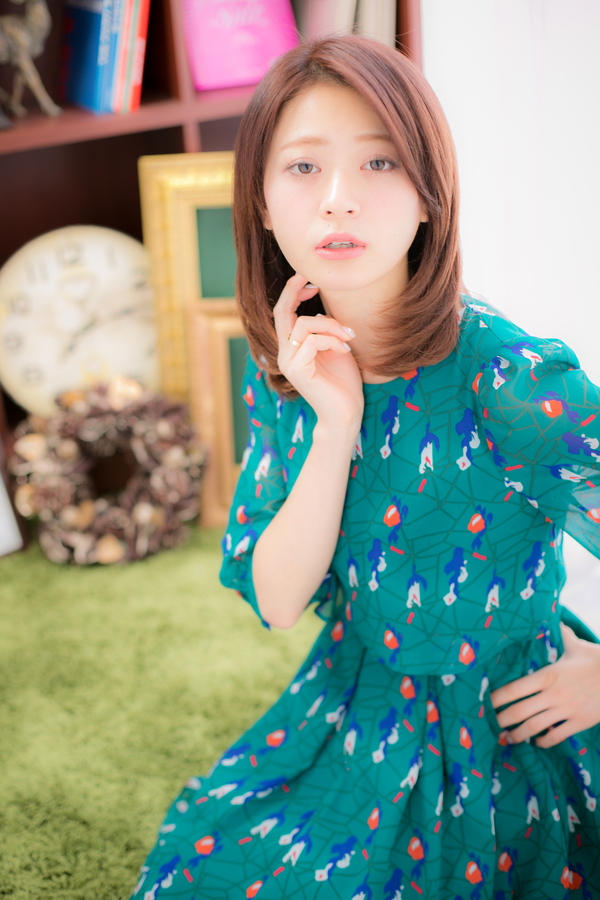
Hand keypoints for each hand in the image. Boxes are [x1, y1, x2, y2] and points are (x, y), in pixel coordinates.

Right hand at [273, 272, 363, 431]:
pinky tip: (345, 350)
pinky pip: (312, 341)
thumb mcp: (335, 348)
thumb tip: (321, 309)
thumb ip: (325, 331)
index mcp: (291, 347)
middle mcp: (284, 353)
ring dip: (331, 325)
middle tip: (313, 277)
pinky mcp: (297, 371)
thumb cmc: (344, 383)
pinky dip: (332, 340)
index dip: (292, 291)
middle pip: (281, 312)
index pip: (283, 313)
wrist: (346, 413)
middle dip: (295, 290)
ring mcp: (288, 362)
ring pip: (303, 325)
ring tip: (348, 336)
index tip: (310, 278)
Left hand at [491, 623, 599, 747]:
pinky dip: (543, 741)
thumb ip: (557, 633)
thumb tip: (548, 614)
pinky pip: (556, 736)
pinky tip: (536, 742)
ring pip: (534, 727)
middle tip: (489, 725)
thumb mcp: (575, 644)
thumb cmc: (596, 659)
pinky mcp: (580, 722)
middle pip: (519, 712)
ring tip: (507, 738)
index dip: (496, 698)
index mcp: (548, 675)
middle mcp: (554, 694)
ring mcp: (567, 710)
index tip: (484, 702)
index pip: (515, 688)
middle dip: (501, 720)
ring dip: (518, 735)